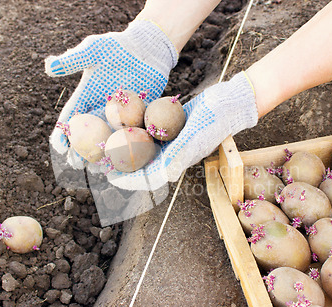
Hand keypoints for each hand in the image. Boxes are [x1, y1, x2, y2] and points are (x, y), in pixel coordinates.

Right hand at [45, 20, 177, 167]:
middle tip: (76, 165)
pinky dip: (129, 148)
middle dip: (80, 151)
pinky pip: (133, 135)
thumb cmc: (118, 46)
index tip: (58, 147)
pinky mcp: (140, 116)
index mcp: (87, 97)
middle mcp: (102, 110)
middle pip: (88, 135)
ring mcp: (121, 116)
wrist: (147, 47)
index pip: (71, 118)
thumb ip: (73, 60)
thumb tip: (47, 66)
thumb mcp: (93, 50)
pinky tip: (127, 161)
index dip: (63, 133)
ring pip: (109, 140)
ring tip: (98, 169)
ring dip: (103, 154)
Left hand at [107, 72, 258, 190]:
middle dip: (122, 164)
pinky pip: (148, 130)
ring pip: (142, 147)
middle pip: (142, 164)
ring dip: (125, 147)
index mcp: (177, 161)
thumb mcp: (196, 137)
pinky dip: (134, 128)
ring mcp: (170, 140)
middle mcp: (172, 153)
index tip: (111, 178)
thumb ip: (179, 155)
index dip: (129, 179)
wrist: (229, 101)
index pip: (149, 177)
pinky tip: (119, 121)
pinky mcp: (170, 126)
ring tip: (105, 143)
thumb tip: (163, 175)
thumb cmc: (215, 120)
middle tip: (102, 162)